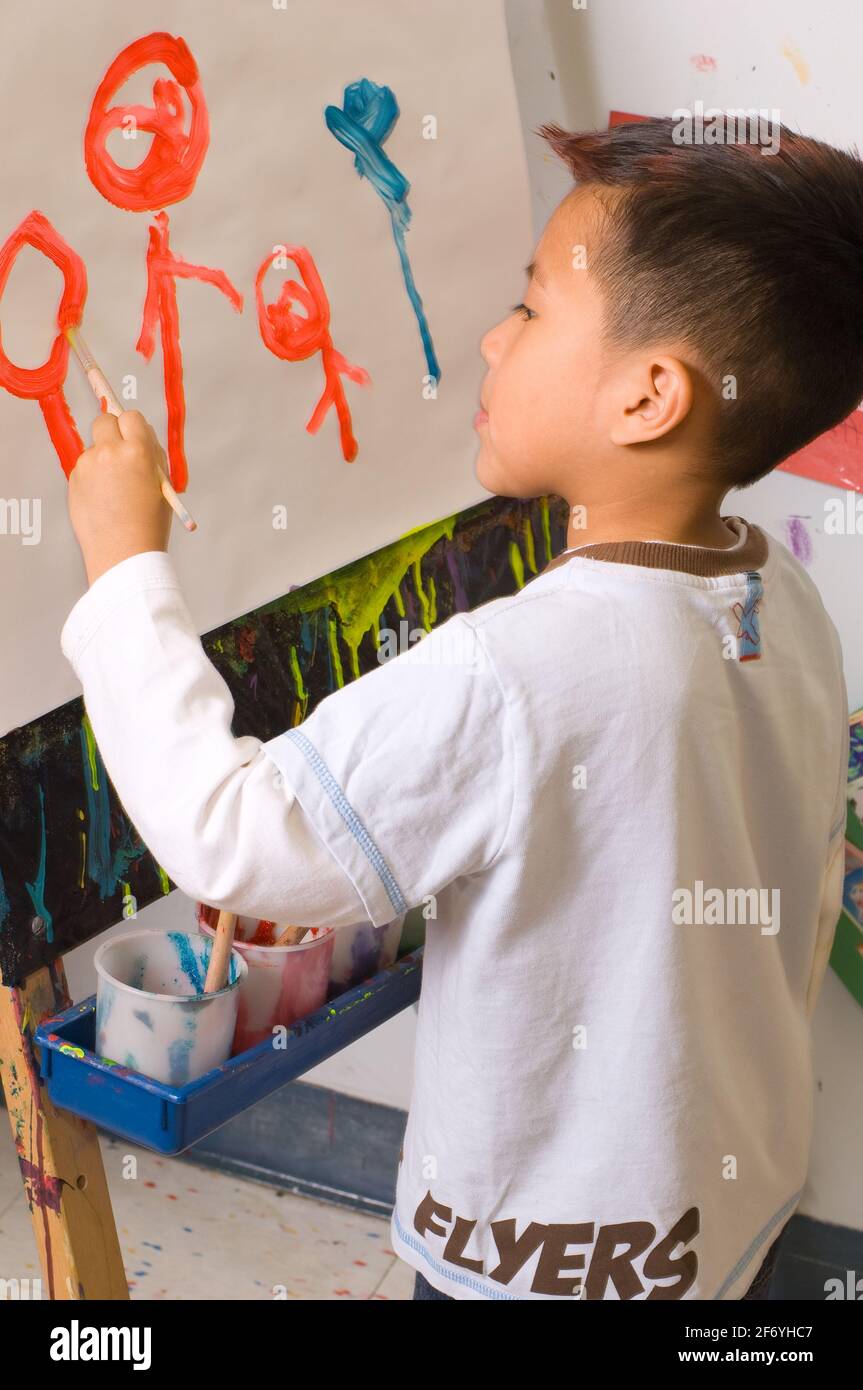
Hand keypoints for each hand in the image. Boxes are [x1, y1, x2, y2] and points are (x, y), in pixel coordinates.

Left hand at [67, 410, 172, 585]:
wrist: (123, 553)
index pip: (131, 416)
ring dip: (103, 457)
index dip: (134, 426)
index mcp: (138, 451)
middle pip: (105, 421)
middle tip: (121, 450)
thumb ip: (151, 456)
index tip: (135, 435)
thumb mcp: (162, 484)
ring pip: (94, 447)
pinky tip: (104, 499)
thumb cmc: (148, 524)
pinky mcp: (74, 479)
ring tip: (115, 489)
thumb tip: (141, 438)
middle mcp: (109, 452)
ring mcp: (88, 465)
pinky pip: (84, 467)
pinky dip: (93, 476)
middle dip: (113, 430)